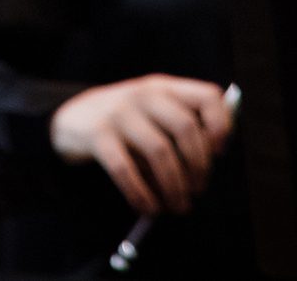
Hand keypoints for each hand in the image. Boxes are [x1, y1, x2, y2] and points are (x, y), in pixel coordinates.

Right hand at [49, 75, 233, 216]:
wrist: (74, 118)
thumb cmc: (128, 125)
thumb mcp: (155, 115)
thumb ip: (181, 131)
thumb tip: (207, 168)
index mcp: (165, 88)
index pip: (207, 96)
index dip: (221, 125)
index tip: (219, 154)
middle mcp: (144, 94)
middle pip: (186, 128)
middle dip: (198, 167)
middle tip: (198, 191)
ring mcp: (119, 112)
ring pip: (160, 152)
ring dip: (175, 187)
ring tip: (178, 206)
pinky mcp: (98, 134)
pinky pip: (126, 170)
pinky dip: (142, 195)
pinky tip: (148, 207)